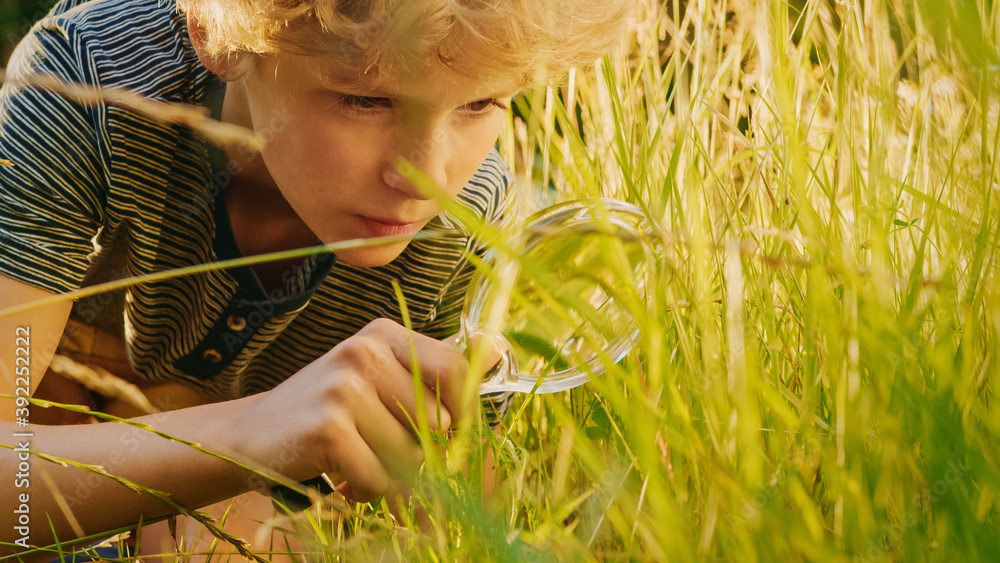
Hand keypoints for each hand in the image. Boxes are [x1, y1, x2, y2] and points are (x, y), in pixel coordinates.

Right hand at [246, 318, 470, 501]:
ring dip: (392, 474)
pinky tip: (343, 476)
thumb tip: (502, 351)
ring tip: (359, 461)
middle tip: (384, 452)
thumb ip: (431, 375)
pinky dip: (368, 489)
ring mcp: (344, 387)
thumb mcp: (378, 379)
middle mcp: (364, 351)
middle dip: (420, 452)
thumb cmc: (328, 411)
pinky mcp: (329, 428)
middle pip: (437, 421)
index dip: (462, 414)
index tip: (449, 435)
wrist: (251, 436)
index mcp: (383, 334)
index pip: (456, 372)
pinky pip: (381, 477)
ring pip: (411, 453)